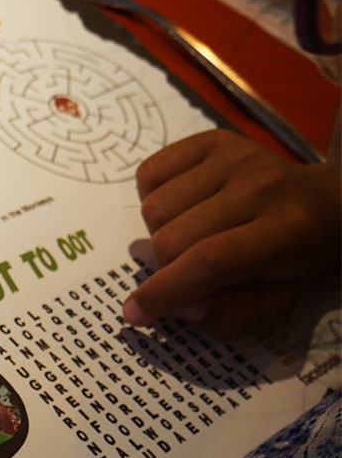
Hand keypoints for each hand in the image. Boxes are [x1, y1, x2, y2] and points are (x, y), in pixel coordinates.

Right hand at [123, 129, 340, 339]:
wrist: (324, 202)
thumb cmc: (298, 259)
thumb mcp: (278, 302)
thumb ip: (232, 316)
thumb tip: (184, 308)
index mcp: (287, 231)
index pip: (210, 260)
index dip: (165, 291)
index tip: (135, 313)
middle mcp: (260, 186)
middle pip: (172, 238)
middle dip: (166, 267)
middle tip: (185, 271)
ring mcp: (235, 156)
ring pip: (154, 207)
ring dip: (159, 233)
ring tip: (188, 235)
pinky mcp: (212, 140)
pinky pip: (149, 174)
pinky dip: (151, 198)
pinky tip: (181, 207)